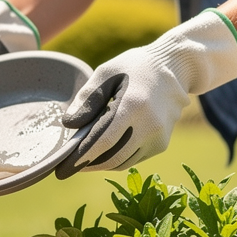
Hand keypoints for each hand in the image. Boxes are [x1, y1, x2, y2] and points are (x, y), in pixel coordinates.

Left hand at [55, 9, 236, 177]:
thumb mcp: (107, 72)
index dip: (80, 158)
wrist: (174, 68)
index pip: (102, 141)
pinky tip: (101, 153)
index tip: (61, 169)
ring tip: (81, 160)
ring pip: (121, 162)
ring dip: (99, 165)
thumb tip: (68, 124)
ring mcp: (158, 137)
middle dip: (86, 166)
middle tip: (66, 169)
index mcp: (133, 106)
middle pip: (111, 157)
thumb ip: (87, 98)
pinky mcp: (161, 144)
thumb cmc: (135, 67)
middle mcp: (149, 125)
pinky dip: (114, 160)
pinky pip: (132, 159)